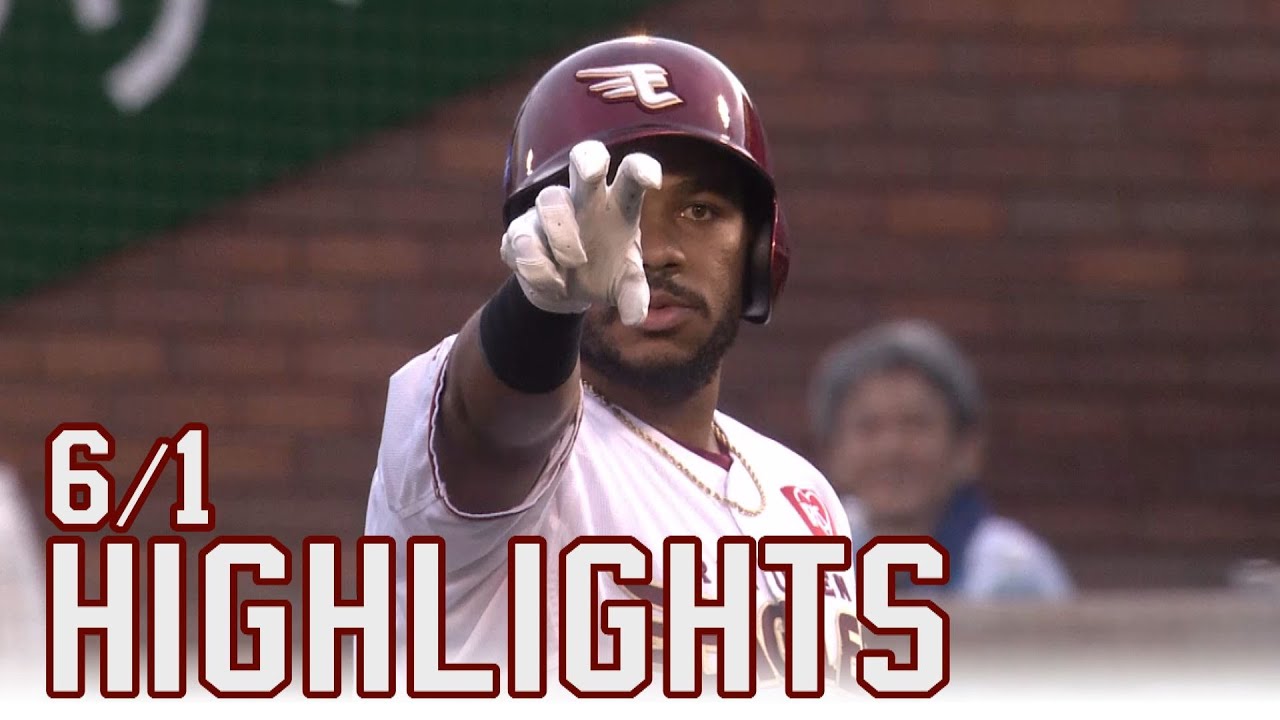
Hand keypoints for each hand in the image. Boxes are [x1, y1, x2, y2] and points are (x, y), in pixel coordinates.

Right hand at [500, 140, 660, 325]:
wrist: (565, 290)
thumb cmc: (603, 273)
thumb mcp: (623, 286)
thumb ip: (633, 296)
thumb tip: (635, 317)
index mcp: (618, 205)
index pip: (631, 175)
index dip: (641, 169)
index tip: (653, 180)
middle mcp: (584, 198)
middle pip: (585, 157)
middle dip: (588, 160)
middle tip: (590, 173)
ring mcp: (549, 209)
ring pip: (550, 200)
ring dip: (562, 237)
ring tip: (574, 266)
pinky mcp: (520, 229)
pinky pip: (522, 241)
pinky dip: (538, 269)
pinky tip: (553, 283)